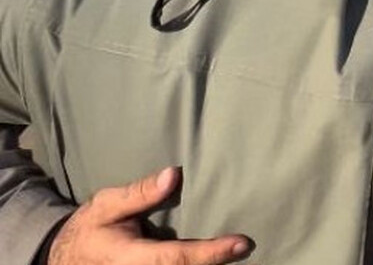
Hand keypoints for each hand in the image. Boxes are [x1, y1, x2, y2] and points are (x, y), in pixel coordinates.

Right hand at [50, 167, 251, 264]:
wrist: (68, 259)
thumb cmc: (91, 228)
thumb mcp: (105, 205)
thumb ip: (138, 193)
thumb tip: (173, 175)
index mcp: (130, 257)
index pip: (174, 258)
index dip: (209, 253)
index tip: (241, 243)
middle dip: (216, 262)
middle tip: (246, 246)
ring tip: (236, 250)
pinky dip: (198, 264)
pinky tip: (218, 255)